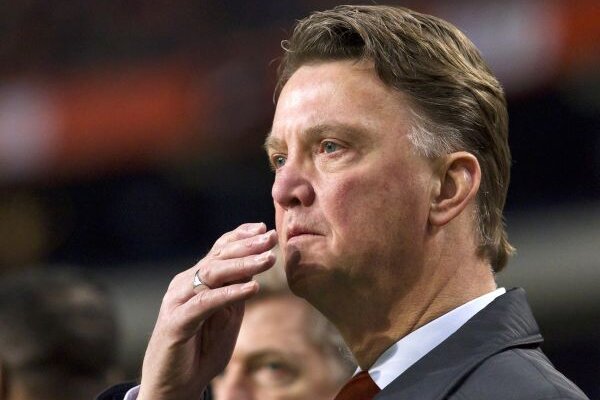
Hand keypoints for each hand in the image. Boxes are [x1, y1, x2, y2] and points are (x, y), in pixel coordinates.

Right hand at [137, 222, 277, 399]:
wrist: (173, 386)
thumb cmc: (200, 351)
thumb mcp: (226, 318)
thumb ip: (235, 295)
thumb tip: (255, 271)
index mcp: (196, 280)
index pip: (218, 250)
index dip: (240, 237)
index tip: (263, 228)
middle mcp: (184, 285)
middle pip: (218, 257)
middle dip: (247, 246)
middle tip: (271, 238)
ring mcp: (177, 301)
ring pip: (212, 274)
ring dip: (243, 265)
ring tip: (268, 259)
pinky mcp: (176, 323)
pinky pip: (205, 303)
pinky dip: (229, 294)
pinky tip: (251, 288)